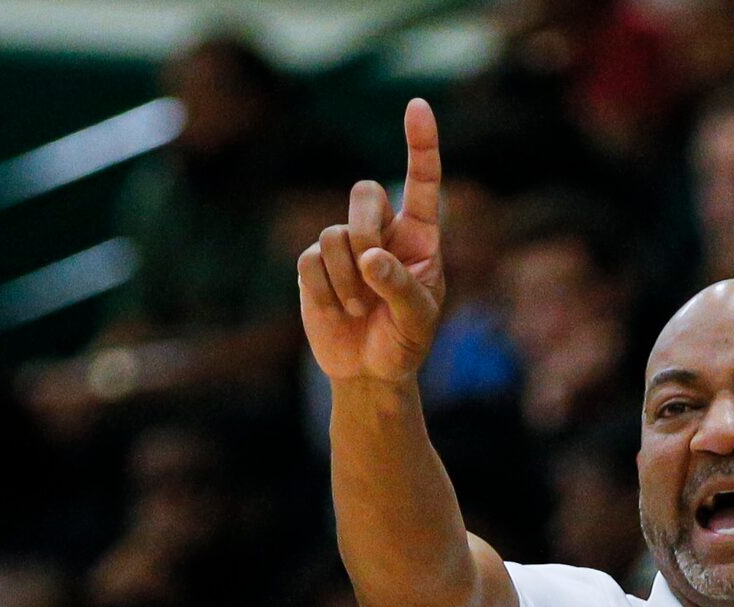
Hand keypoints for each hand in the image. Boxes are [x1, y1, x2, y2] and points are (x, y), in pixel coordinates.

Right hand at [298, 99, 446, 387]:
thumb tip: (369, 257)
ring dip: (348, 281)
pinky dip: (326, 293)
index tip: (417, 106)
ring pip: (335, 234)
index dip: (421, 144)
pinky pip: (312, 261)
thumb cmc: (404, 343)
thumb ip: (401, 287)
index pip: (422, 181)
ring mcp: (345, 245)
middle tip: (371, 272)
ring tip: (361, 311)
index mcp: (420, 236)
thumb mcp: (418, 322)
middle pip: (364, 193)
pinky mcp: (314, 264)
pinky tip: (339, 312)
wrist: (369, 373)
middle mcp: (382, 231)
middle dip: (365, 230)